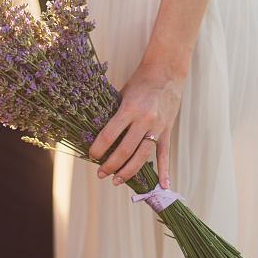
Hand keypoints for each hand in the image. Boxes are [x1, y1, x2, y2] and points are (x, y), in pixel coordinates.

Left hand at [89, 54, 186, 188]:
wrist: (166, 72)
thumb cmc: (139, 82)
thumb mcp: (122, 94)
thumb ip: (113, 114)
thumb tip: (98, 135)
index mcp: (130, 108)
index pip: (110, 134)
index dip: (98, 148)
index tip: (91, 155)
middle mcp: (144, 119)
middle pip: (125, 150)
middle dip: (110, 165)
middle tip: (100, 173)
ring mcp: (157, 126)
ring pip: (143, 156)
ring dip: (129, 171)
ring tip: (117, 180)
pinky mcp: (167, 130)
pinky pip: (165, 154)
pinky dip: (164, 171)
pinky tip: (163, 186)